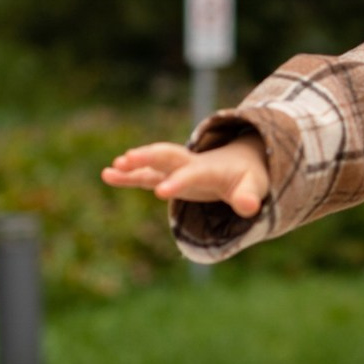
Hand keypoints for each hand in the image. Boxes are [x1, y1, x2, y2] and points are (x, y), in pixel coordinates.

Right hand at [100, 135, 268, 217]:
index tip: (161, 192)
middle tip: (126, 159)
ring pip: (152, 164)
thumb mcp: (255, 187)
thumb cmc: (248, 177)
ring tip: (109, 171)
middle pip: (167, 157)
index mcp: (209, 168)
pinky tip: (108, 176)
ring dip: (134, 165)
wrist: (242, 163)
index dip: (178, 181)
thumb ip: (249, 197)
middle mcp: (190, 163)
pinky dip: (128, 176)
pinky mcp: (170, 176)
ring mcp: (178, 169)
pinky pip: (146, 176)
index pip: (192, 173)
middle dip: (148, 158)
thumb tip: (249, 207)